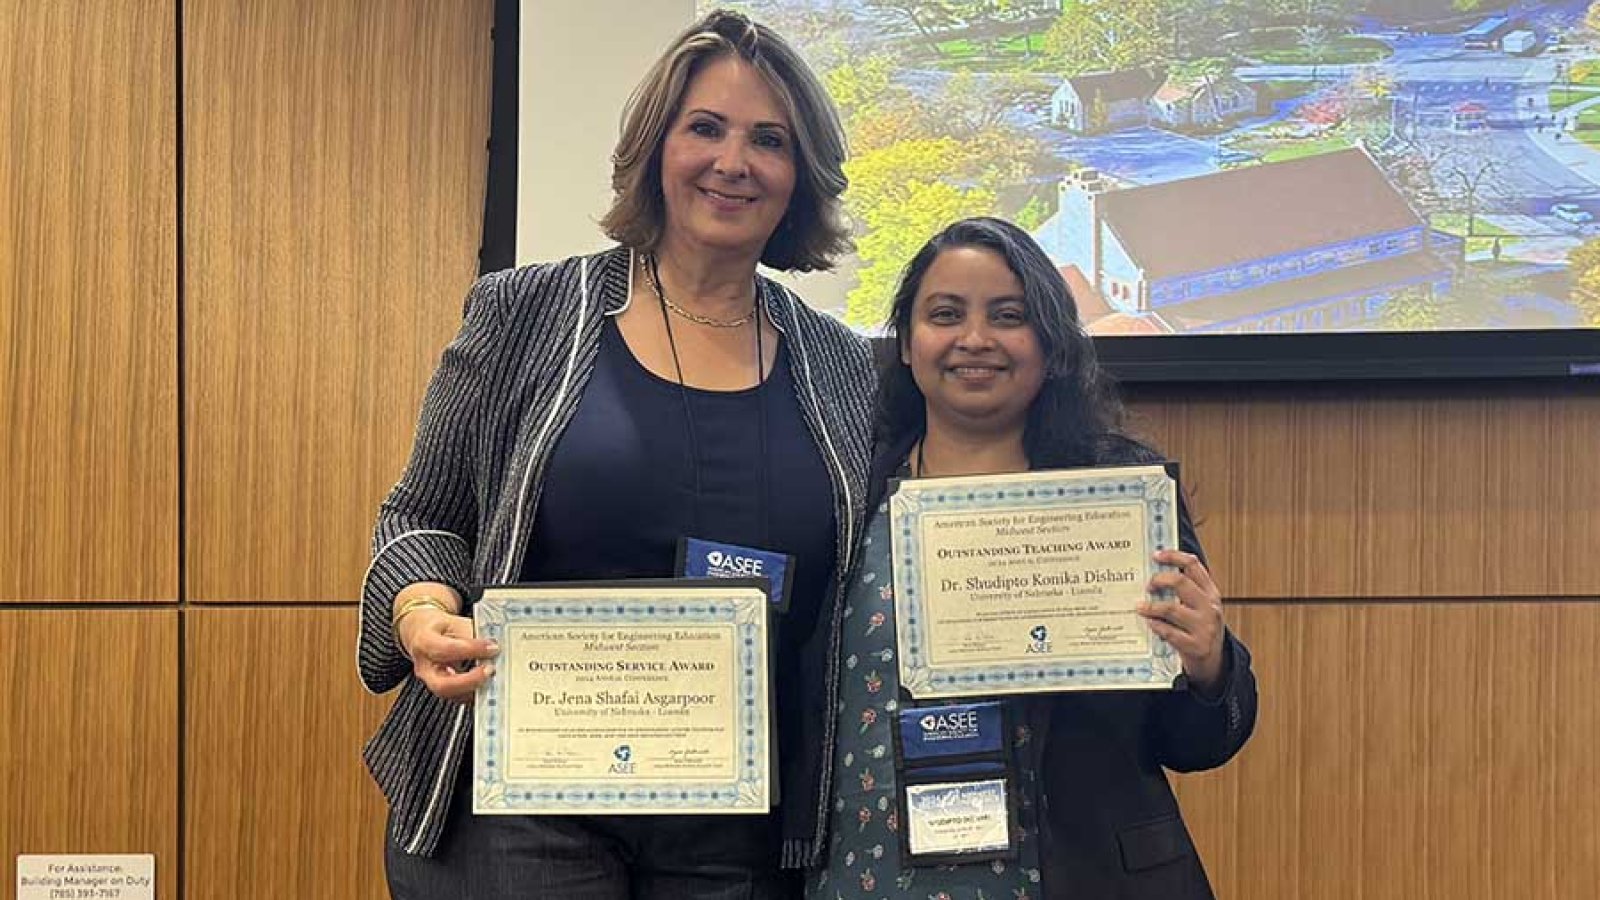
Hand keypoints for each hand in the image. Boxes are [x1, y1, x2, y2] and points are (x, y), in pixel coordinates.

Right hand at [398, 607, 499, 702]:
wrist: (422, 633)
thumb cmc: (439, 627)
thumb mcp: (455, 622)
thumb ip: (472, 634)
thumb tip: (492, 645)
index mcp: (424, 642)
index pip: (447, 650)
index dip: (472, 649)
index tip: (492, 647)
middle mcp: (424, 667)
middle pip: (443, 684)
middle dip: (470, 680)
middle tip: (490, 670)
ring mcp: (431, 682)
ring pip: (451, 695)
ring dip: (475, 688)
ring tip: (492, 676)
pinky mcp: (442, 690)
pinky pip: (458, 697)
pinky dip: (475, 692)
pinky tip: (487, 683)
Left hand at [1138, 550, 1225, 692]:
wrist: (1214, 662)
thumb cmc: (1200, 629)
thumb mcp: (1200, 607)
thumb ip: (1185, 591)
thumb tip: (1154, 573)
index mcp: (1211, 593)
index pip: (1193, 565)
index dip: (1173, 556)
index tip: (1156, 555)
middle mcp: (1210, 607)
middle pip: (1181, 583)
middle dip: (1159, 580)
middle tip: (1147, 586)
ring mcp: (1204, 627)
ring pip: (1171, 608)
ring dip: (1151, 606)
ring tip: (1140, 606)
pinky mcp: (1195, 646)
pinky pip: (1169, 632)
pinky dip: (1156, 626)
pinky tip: (1149, 623)